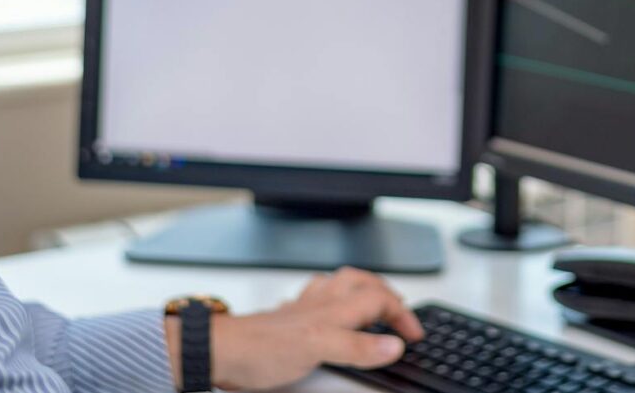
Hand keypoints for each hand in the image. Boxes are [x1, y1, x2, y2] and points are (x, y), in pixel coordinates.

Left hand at [209, 267, 423, 390]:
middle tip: (400, 310)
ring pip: (338, 286)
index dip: (402, 314)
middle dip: (385, 292)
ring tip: (371, 298)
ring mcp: (302, 310)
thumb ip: (356, 347)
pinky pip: (314, 300)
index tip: (413, 334)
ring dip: (359, 287)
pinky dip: (328, 300)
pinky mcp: (287, 321)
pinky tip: (325, 309)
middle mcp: (319, 304)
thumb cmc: (259, 348)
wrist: (221, 351)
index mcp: (332, 309)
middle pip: (361, 283)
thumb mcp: (318, 349)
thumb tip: (393, 345)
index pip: (379, 300)